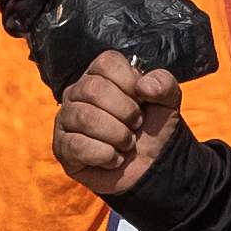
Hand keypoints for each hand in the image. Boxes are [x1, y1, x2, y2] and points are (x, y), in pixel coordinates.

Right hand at [55, 52, 189, 197]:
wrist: (151, 166)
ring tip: (127, 143)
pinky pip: (78, 146)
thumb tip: (144, 86)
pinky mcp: (63, 147)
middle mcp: (77, 92)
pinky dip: (106, 155)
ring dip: (118, 135)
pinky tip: (114, 159)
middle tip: (135, 125)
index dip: (130, 83)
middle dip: (125, 112)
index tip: (141, 101)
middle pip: (93, 90)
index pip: (106, 63)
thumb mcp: (167, 101)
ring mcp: (66, 119)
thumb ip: (163, 83)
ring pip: (85, 118)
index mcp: (99, 75)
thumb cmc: (153, 128)